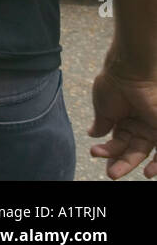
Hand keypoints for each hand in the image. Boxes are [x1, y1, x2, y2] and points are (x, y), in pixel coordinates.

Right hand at [89, 62, 156, 178]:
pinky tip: (147, 172)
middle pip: (131, 151)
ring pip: (146, 153)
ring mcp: (152, 127)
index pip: (117, 143)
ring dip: (133, 165)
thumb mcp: (103, 108)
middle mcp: (139, 126)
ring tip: (121, 173)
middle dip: (120, 163)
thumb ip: (101, 124)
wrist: (127, 71)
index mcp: (124, 121)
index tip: (95, 154)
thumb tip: (93, 135)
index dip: (108, 152)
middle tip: (110, 174)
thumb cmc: (113, 84)